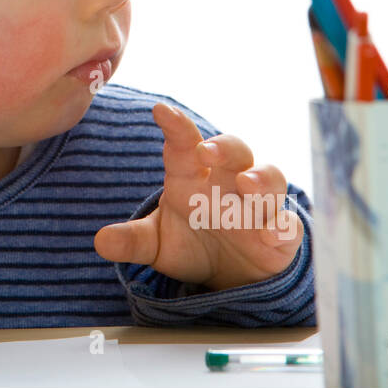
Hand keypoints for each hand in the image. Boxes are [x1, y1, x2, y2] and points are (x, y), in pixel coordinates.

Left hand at [93, 102, 302, 289]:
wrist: (226, 276)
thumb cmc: (191, 243)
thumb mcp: (157, 244)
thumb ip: (132, 241)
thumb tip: (100, 242)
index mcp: (192, 177)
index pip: (184, 145)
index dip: (176, 126)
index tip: (160, 110)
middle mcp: (227, 183)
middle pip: (235, 151)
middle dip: (224, 147)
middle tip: (208, 151)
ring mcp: (257, 207)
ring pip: (269, 179)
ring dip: (261, 178)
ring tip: (247, 183)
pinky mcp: (279, 236)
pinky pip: (287, 225)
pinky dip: (282, 227)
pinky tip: (270, 233)